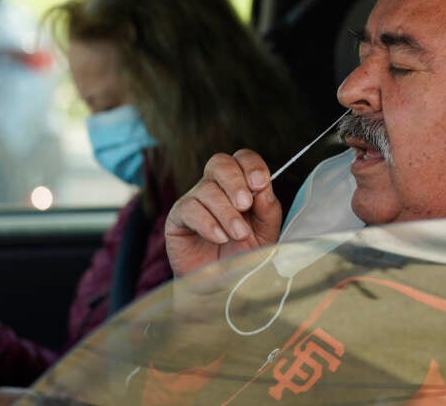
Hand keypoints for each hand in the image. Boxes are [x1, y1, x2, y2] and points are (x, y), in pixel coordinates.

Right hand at [165, 149, 281, 276]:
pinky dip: (208, 223)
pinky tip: (219, 238)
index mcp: (240, 185)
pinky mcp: (177, 219)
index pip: (242, 158)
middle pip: (219, 163)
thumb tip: (263, 186)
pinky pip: (189, 208)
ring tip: (238, 234)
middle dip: (235, 181)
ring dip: (226, 212)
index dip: (251, 165)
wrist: (222, 286)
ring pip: (207, 189)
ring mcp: (194, 201)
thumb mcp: (266, 232)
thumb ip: (267, 208)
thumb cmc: (244, 256)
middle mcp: (215, 188)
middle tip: (245, 205)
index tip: (260, 183)